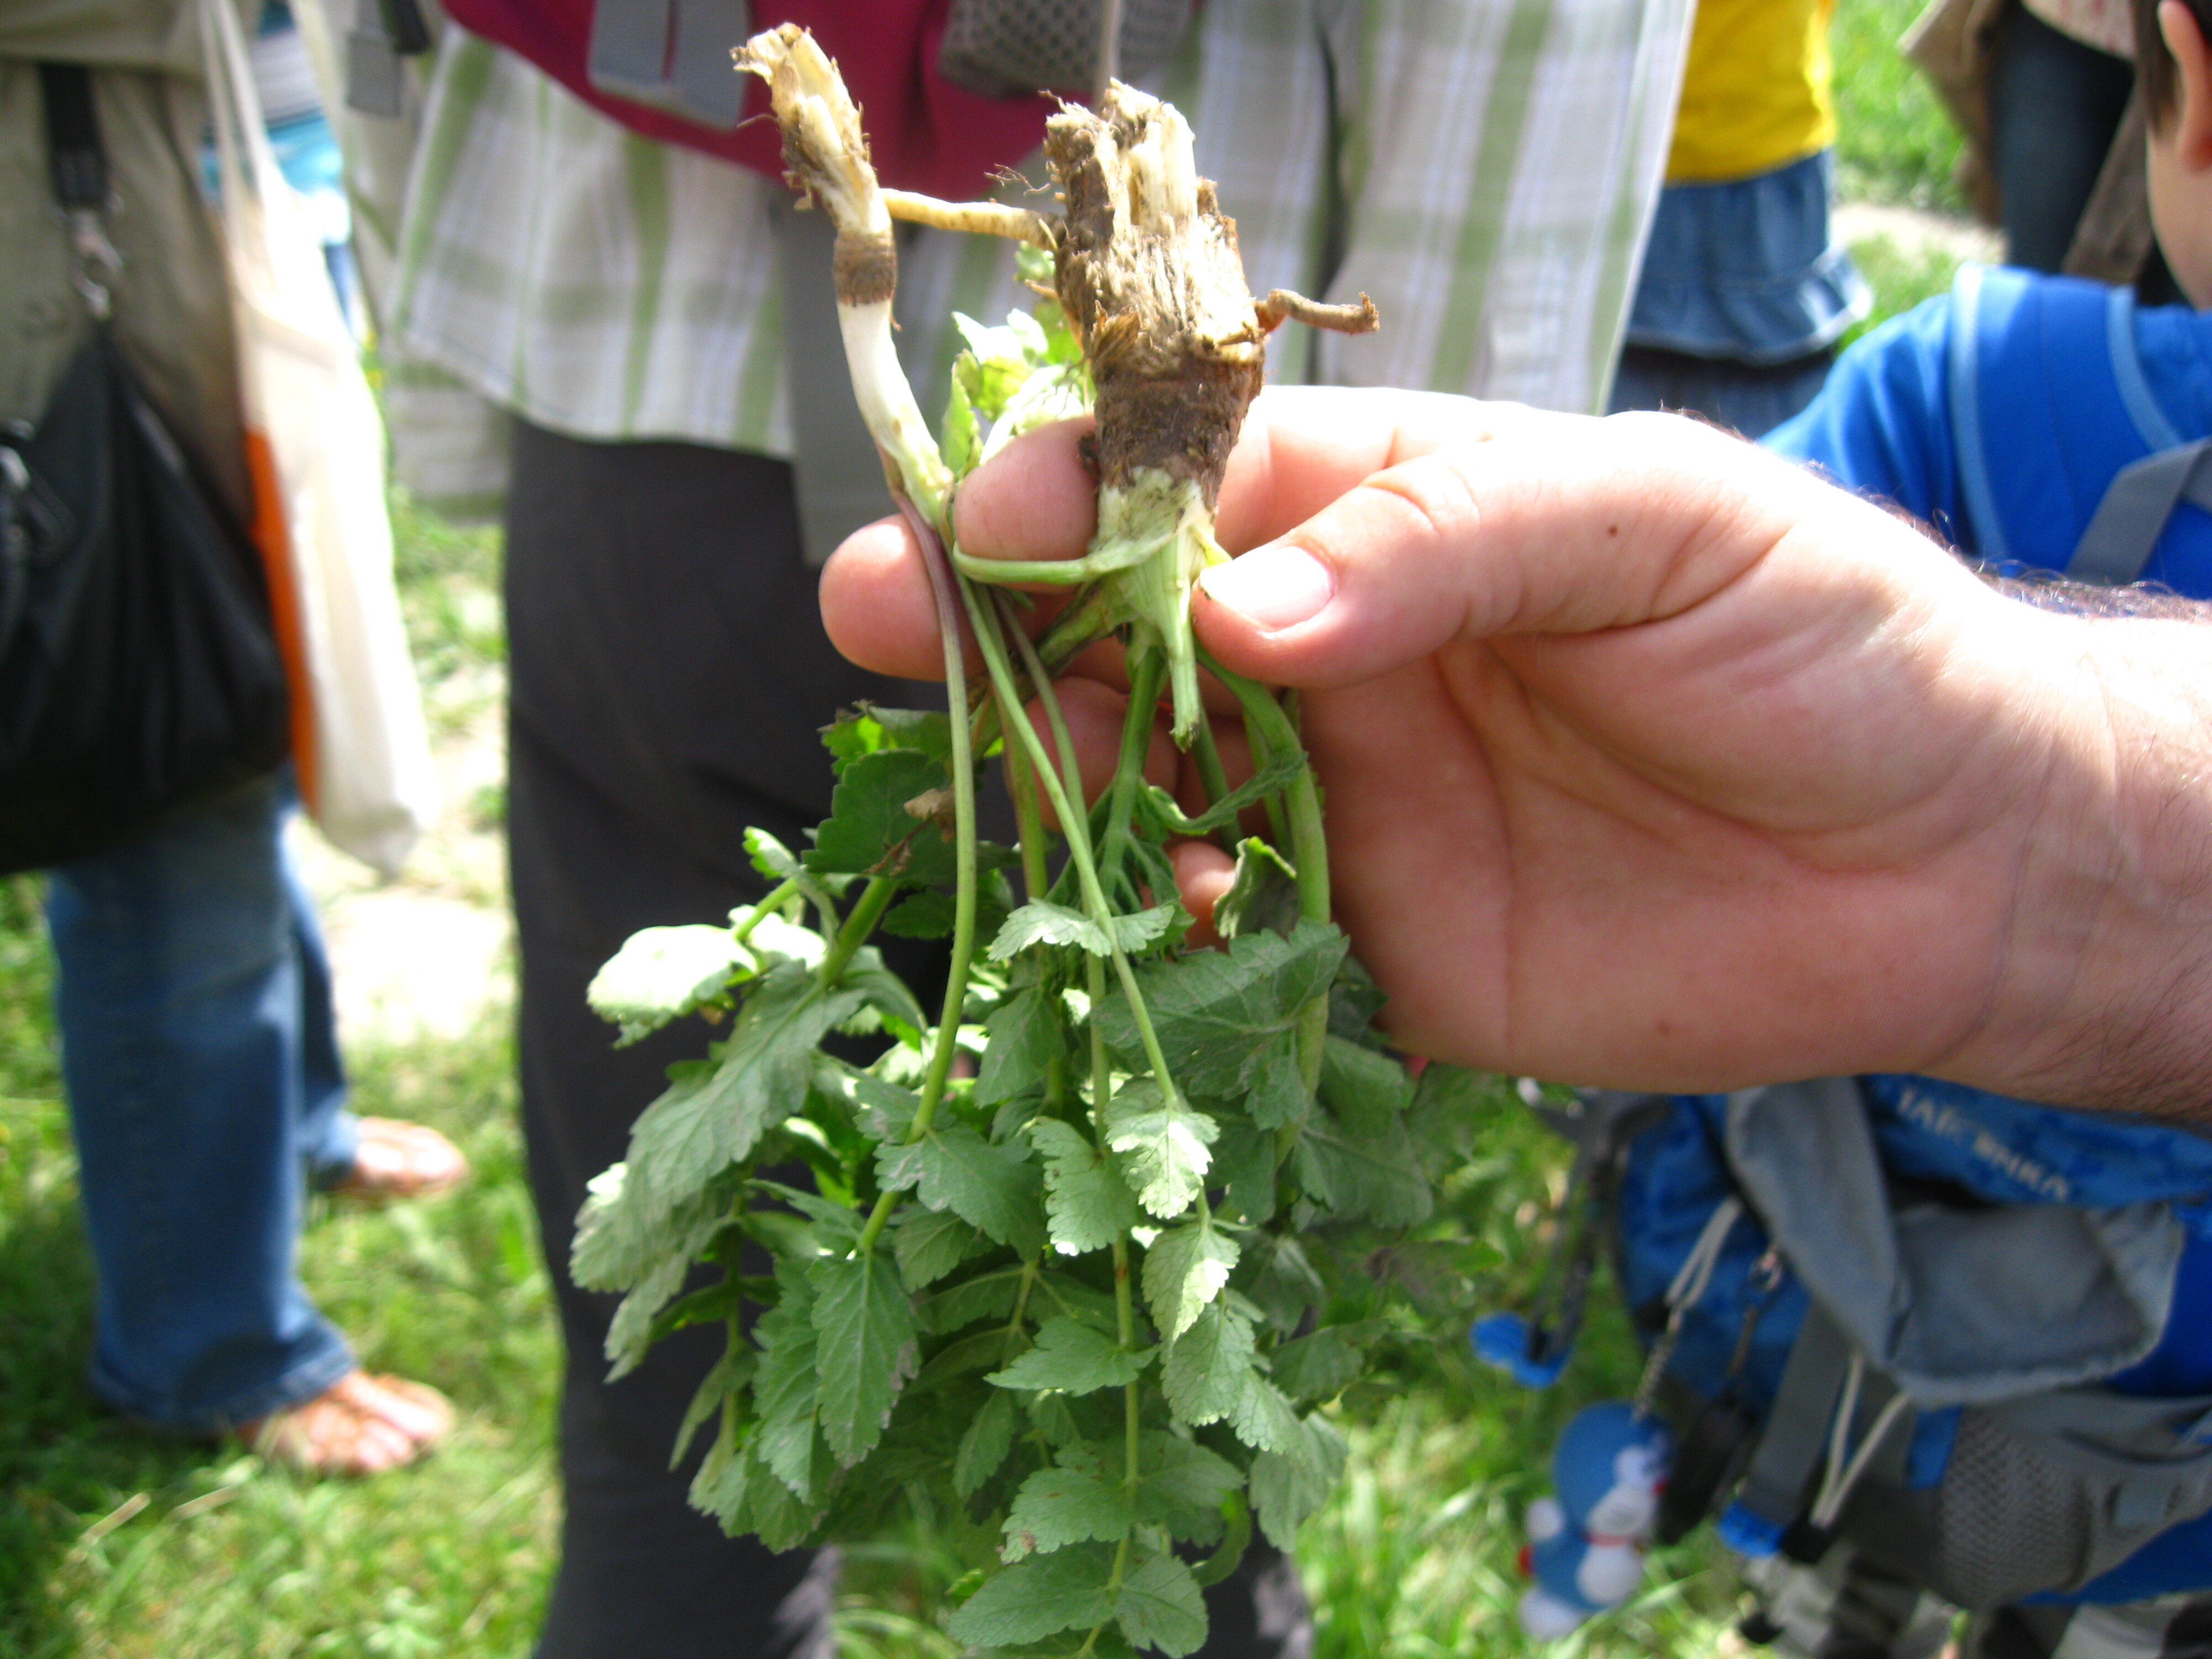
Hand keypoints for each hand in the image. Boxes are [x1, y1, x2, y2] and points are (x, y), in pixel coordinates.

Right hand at [823, 389, 2211, 1114]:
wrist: (1941, 859)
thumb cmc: (1816, 634)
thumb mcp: (1656, 518)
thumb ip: (1450, 539)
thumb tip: (1244, 612)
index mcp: (1382, 516)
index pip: (1180, 478)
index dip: (1065, 488)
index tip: (977, 522)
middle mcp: (1327, 655)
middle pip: (1112, 627)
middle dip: (985, 619)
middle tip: (877, 625)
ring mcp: (1334, 803)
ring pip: (1131, 781)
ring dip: (1047, 778)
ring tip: (1013, 785)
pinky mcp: (1364, 949)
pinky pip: (1215, 939)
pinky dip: (1151, 935)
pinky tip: (1143, 919)